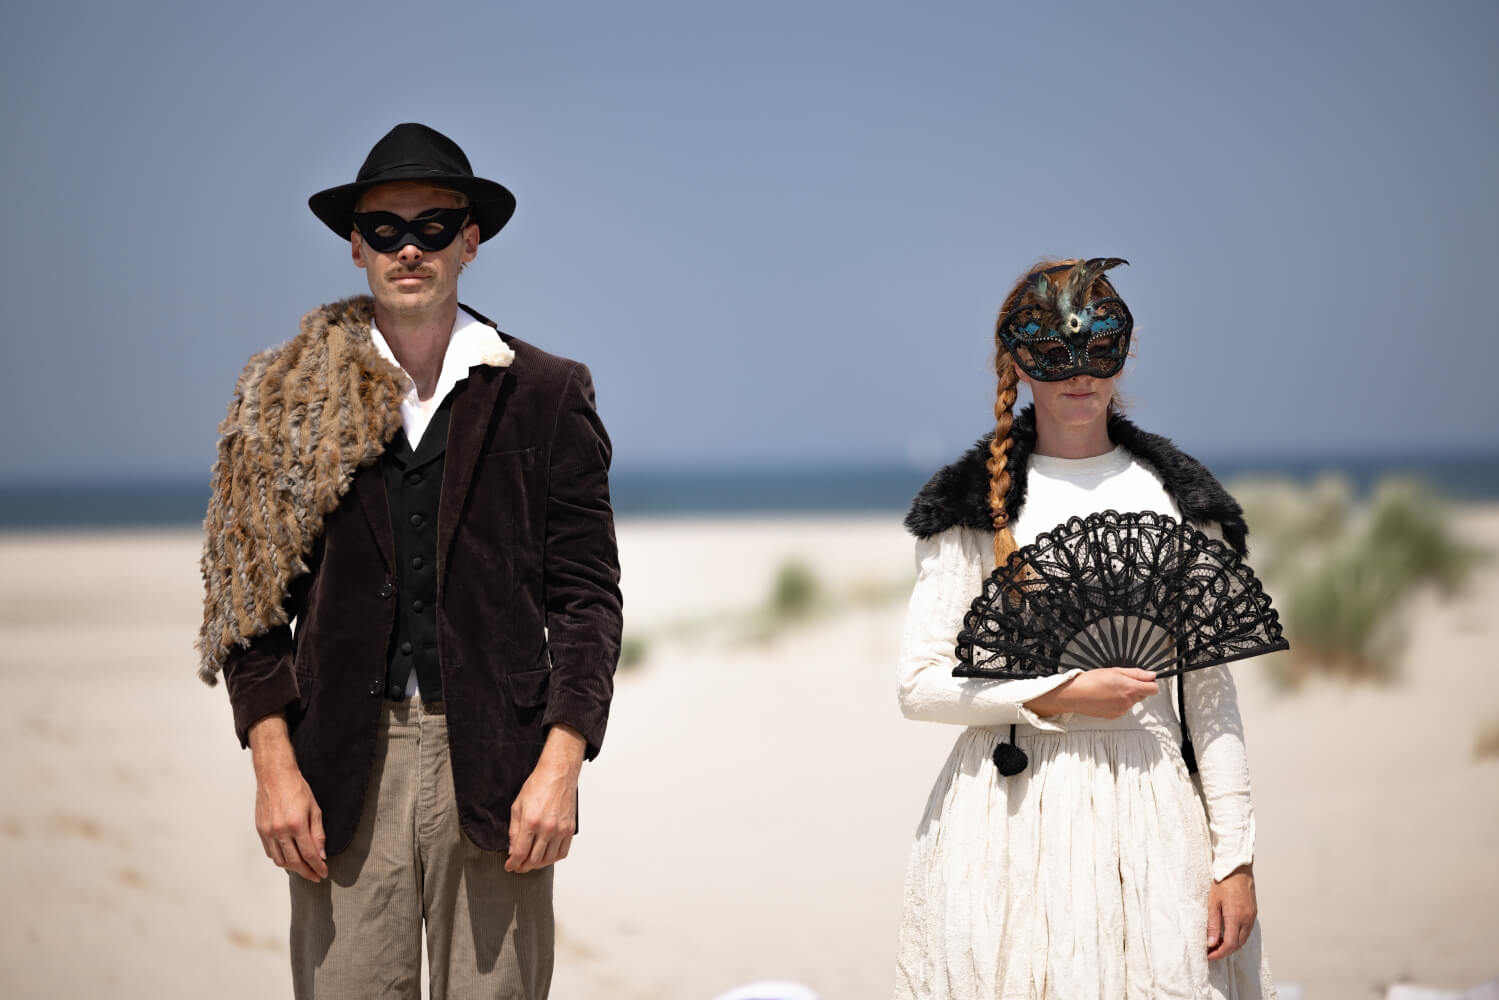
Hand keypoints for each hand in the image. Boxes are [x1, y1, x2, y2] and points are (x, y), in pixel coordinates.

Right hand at [248, 715, 327, 882]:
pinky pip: (270, 852)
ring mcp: (268, 832)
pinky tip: (288, 858)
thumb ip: (318, 833)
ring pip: (280, 860)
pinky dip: (279, 858)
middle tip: (315, 877)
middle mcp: (280, 831)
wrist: (275, 775)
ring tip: (303, 869)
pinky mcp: (260, 830)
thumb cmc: (296, 788)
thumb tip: (321, 854)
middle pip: (294, 862)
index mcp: (296, 824)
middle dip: (307, 872)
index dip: (317, 867)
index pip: (309, 854)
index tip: (323, 873)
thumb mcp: (315, 809)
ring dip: (293, 868)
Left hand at [506, 724, 585, 872]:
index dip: (513, 863)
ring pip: (549, 859)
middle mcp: (547, 828)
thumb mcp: (518, 806)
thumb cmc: (538, 785)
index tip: (510, 866)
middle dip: (523, 867)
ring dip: (538, 865)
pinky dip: (553, 858)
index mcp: (531, 821)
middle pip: (534, 860)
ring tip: (530, 863)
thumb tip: (513, 849)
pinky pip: (562, 852)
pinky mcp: (570, 829)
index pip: (520, 853)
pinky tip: (546, 856)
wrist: (558, 774)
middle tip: (518, 867)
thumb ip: (514, 831)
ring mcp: (560, 829)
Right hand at [1023, 667, 1159, 718]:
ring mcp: (1122, 710)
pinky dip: (1118, 703)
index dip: (1150, 683)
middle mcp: (1128, 701)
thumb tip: (1151, 675)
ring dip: (1126, 695)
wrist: (1075, 695)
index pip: (1154, 689)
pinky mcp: (1115, 715)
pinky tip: (1107, 696)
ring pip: (1132, 701)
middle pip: (1143, 695)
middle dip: (1136, 688)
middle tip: (1121, 681)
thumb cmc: (1090, 681)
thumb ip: (1136, 673)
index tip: (1145, 679)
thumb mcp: (1115, 671)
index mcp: (1130, 688)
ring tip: (1110, 688)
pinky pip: (1123, 708)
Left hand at [1206, 865, 1257, 959]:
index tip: (1209, 955)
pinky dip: (1237, 937)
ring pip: (1243, 939)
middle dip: (1224, 952)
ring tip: (1217, 944)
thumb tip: (1211, 943)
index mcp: (1236, 917)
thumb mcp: (1213, 902)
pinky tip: (1228, 935)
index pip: (1230, 944)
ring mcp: (1252, 917)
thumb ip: (1212, 924)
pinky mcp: (1253, 913)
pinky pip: (1247, 931)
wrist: (1237, 869)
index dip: (1219, 953)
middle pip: (1238, 945)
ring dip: (1231, 946)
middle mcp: (1247, 919)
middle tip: (1211, 952)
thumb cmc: (1223, 883)